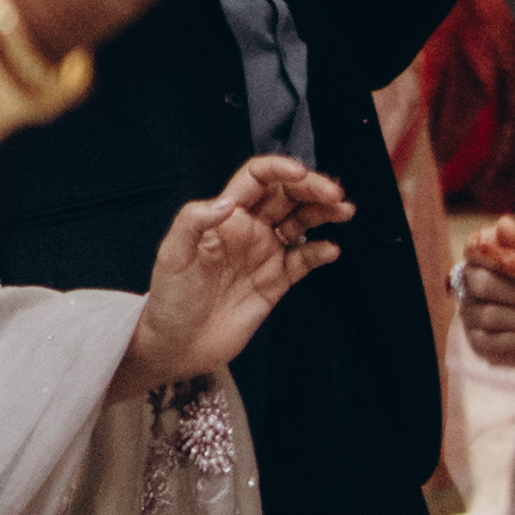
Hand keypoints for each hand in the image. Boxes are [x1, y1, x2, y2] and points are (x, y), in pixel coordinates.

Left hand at [125, 156, 346, 391]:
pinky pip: (304, 260)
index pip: (256, 179)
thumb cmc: (170, 298)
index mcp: (224, 216)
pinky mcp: (277, 282)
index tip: (300, 174)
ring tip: (344, 210)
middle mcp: (248, 230)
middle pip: (286, 196)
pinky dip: (320, 252)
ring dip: (323, 213)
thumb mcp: (172, 255)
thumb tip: (228, 202)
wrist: (179, 345)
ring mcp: (264, 254)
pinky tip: (330, 249)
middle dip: (312, 188)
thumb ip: (193, 221)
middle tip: (335, 194)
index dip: (279, 169)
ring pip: (301, 223)